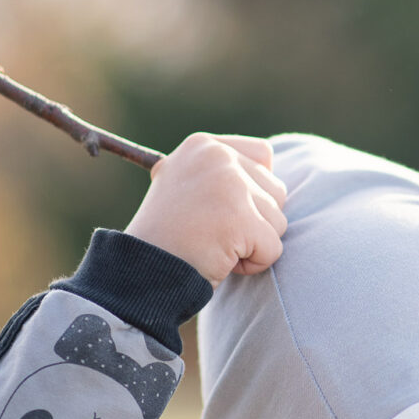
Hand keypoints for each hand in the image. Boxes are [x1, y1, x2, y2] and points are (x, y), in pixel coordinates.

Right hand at [125, 133, 287, 287]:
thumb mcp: (182, 185)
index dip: (255, 188)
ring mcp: (230, 186)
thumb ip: (218, 173)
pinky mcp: (239, 220)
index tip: (226, 209)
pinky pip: (273, 248)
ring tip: (213, 246)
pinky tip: (220, 262)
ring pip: (278, 221)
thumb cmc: (166, 237)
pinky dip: (253, 264)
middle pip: (276, 191)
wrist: (140, 273)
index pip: (262, 154)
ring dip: (253, 244)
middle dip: (255, 221)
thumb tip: (267, 164)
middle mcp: (217, 157)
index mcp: (203, 145)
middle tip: (213, 233)